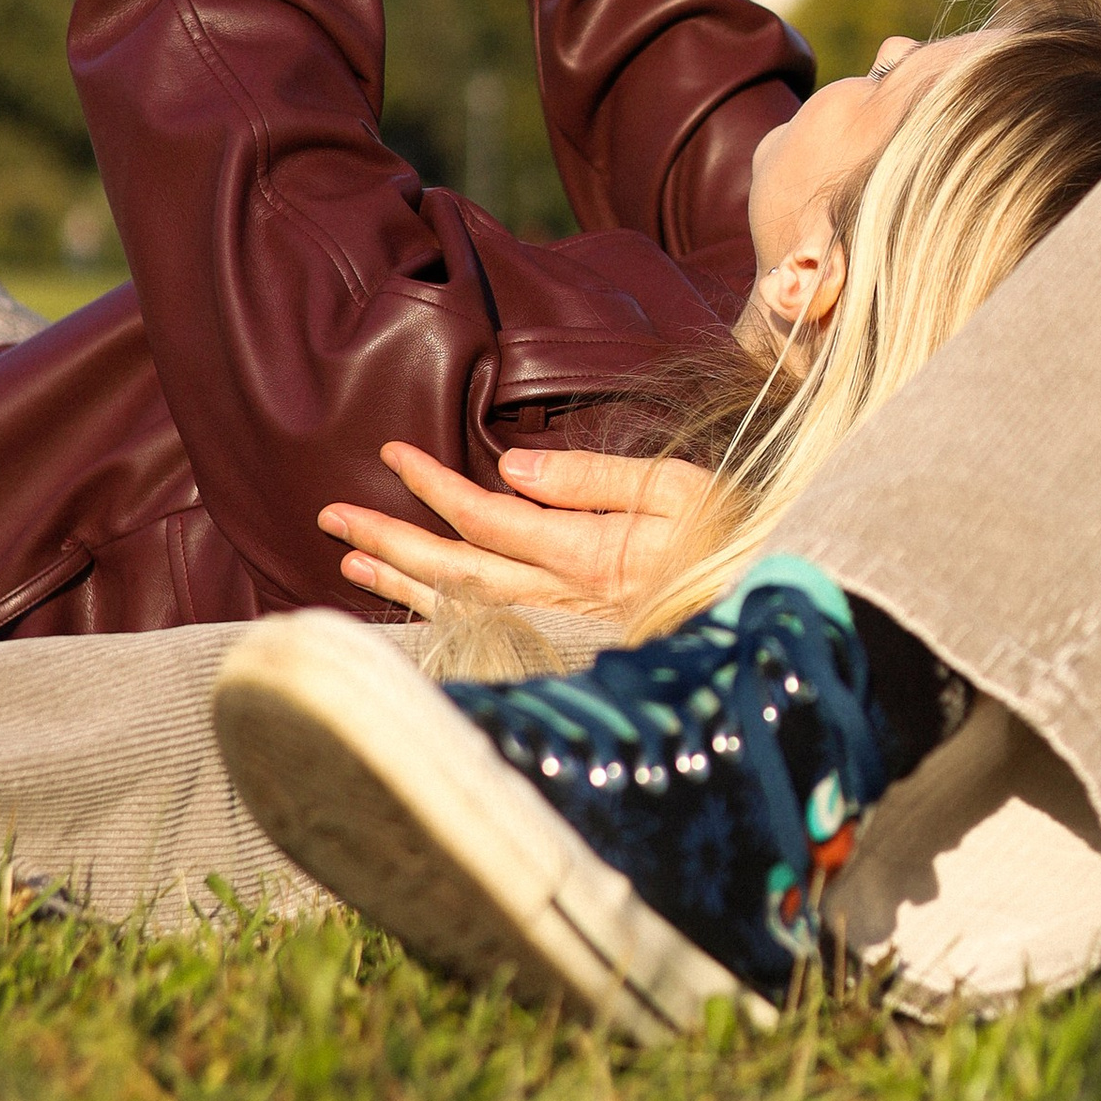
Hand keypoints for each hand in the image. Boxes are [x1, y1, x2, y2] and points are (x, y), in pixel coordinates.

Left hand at [316, 437, 717, 620]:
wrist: (768, 614)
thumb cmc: (734, 540)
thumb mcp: (679, 489)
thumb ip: (594, 480)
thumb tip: (513, 468)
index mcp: (588, 556)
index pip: (488, 519)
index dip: (435, 487)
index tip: (391, 454)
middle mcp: (563, 600)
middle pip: (456, 570)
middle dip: (391, 539)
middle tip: (331, 514)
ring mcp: (564, 630)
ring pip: (464, 606)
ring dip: (403, 581)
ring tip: (351, 556)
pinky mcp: (571, 646)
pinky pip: (489, 632)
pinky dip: (441, 616)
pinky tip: (412, 602)